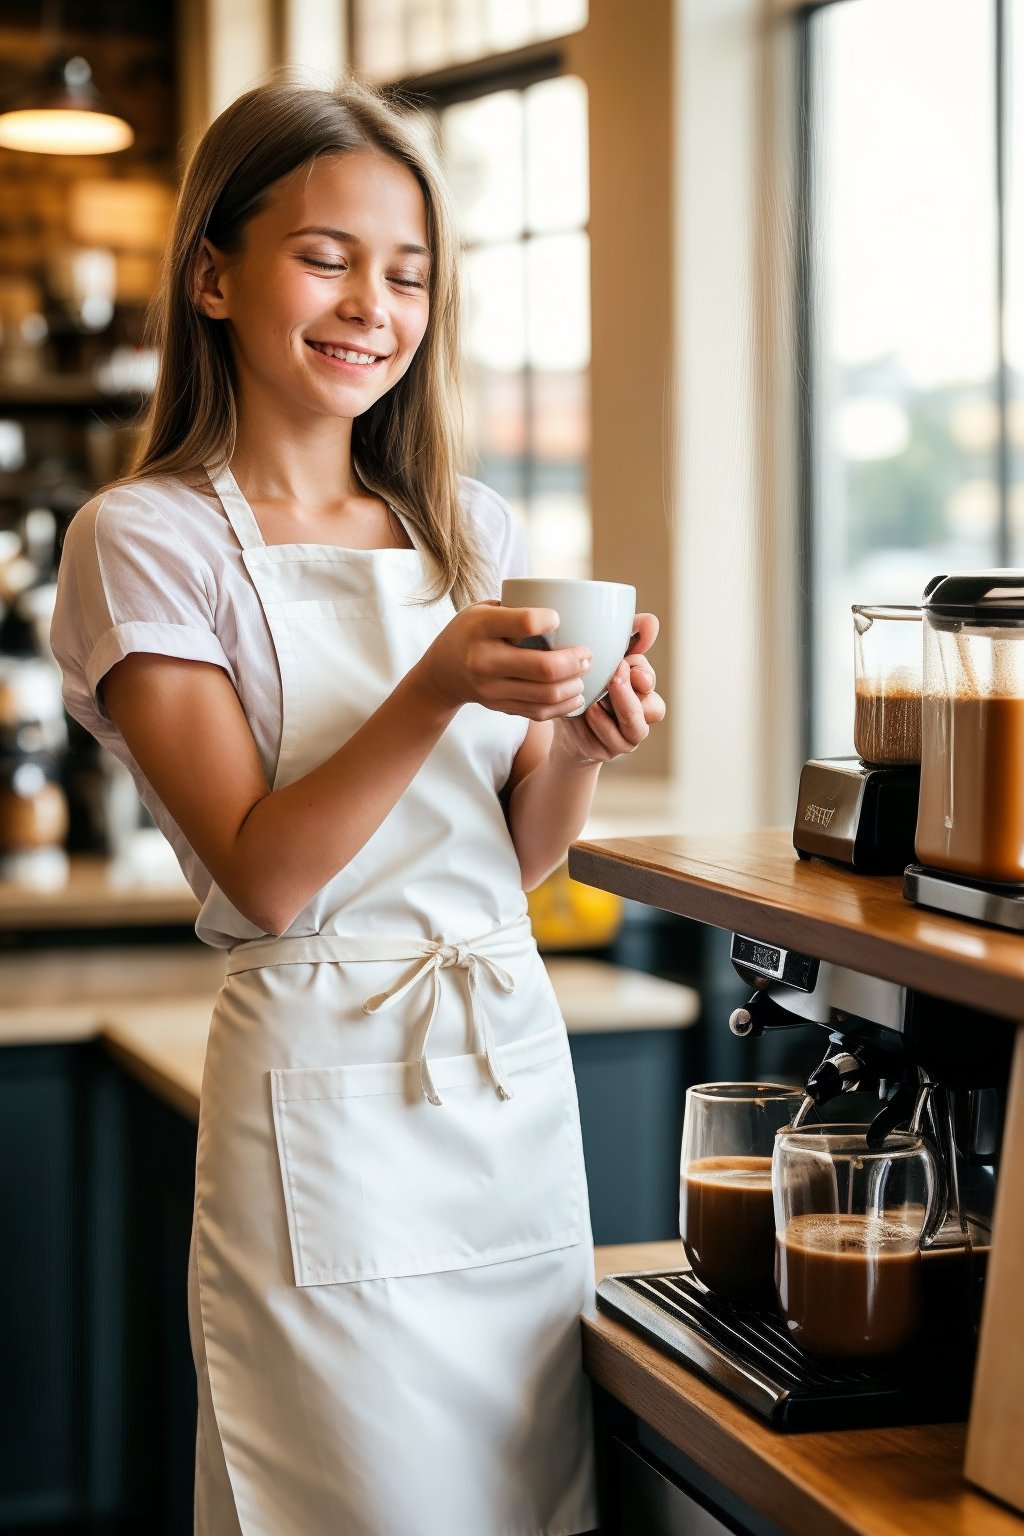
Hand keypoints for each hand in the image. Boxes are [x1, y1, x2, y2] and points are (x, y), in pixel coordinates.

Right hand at [416, 601, 593, 718]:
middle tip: (588, 655)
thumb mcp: (484, 609)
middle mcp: (484, 661)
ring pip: (546, 695)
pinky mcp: (500, 707)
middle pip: (543, 667)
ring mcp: (491, 689)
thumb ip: (517, 608)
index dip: (550, 619)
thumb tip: (568, 605)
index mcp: (481, 627)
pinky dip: (564, 706)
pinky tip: (575, 696)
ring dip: (574, 686)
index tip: (558, 618)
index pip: (525, 623)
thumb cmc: (472, 632)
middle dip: (575, 661)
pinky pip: (539, 713)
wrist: (442, 673)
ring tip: (583, 675)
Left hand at [553, 612, 665, 763]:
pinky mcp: (611, 750)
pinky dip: (603, 726)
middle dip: (635, 691)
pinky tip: (590, 711)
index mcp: (636, 687)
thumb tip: (650, 621)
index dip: (643, 673)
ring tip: (602, 695)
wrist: (561, 725)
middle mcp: (638, 712)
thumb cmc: (582, 686)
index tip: (627, 663)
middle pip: (653, 706)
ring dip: (622, 709)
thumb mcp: (596, 660)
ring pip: (638, 728)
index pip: (648, 679)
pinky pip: (615, 741)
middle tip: (616, 674)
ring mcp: (627, 735)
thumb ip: (623, 638)